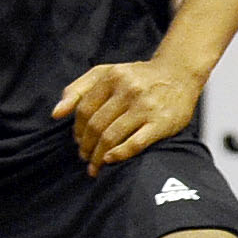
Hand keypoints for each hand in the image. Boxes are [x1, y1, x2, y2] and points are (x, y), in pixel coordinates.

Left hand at [51, 57, 203, 169]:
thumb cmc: (140, 77)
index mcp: (113, 77)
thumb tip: (56, 114)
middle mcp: (129, 90)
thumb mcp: (107, 73)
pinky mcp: (161, 122)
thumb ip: (78, 89)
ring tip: (96, 164)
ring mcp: (146, 107)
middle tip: (85, 157)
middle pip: (95, 125)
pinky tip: (111, 160)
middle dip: (86, 146)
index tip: (79, 141)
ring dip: (98, 155)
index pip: (84, 109)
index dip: (77, 129)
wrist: (180, 74)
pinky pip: (135, 143)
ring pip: (111, 136)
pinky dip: (119, 154)